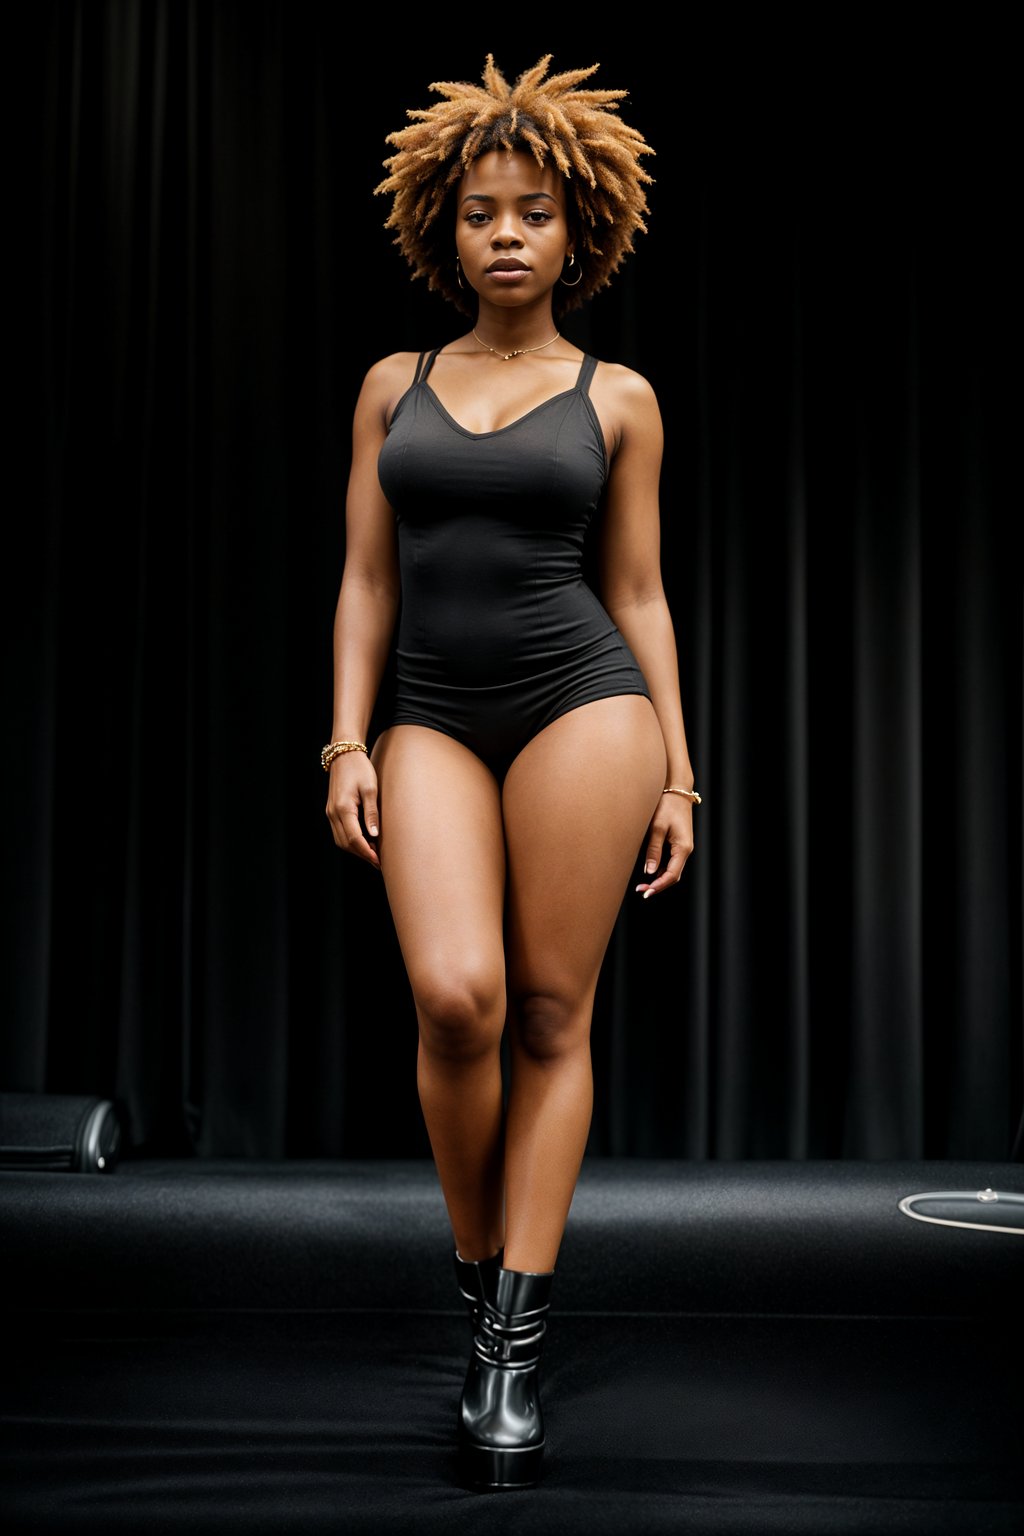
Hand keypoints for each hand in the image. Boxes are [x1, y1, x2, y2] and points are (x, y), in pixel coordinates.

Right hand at [325, 753, 380, 869]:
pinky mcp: (332, 811)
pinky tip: (364, 842)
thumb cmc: (360, 768)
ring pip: (341, 840)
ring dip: (355, 850)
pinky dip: (350, 841)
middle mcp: (333, 813)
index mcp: (343, 808)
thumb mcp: (371, 788)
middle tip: (378, 862)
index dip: (366, 852)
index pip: (354, 838)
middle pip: (345, 843)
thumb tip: (374, 835)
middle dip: (362, 855)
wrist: (344, 755)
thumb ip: (372, 813)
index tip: (378, 861)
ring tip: (373, 855)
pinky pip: (339, 832)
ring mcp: (330, 813)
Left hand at [635, 795, 693, 898]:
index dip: (658, 886)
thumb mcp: (657, 828)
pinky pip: (670, 861)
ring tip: (642, 884)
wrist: (676, 790)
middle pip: (673, 875)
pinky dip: (660, 869)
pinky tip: (649, 871)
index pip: (672, 875)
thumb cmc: (667, 805)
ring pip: (672, 870)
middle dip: (658, 885)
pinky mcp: (678, 843)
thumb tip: (649, 872)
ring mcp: (683, 847)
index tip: (645, 892)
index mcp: (683, 847)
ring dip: (658, 879)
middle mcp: (685, 849)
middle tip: (641, 890)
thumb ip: (653, 850)